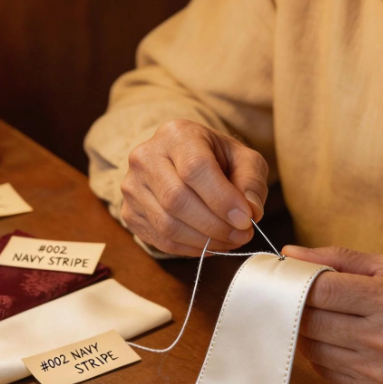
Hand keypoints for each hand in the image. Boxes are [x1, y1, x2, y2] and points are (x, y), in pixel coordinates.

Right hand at [120, 119, 268, 255]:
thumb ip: (251, 181)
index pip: (194, 168)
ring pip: (167, 225)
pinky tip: (211, 243)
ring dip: (205, 241)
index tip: (246, 219)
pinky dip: (191, 249)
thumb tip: (251, 211)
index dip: (221, 198)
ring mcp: (133, 187)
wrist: (185, 162)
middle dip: (215, 225)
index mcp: (176, 134)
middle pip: (176, 199)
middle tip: (242, 234)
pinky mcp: (130, 213)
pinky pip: (161, 240)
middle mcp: (146, 157)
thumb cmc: (218, 159)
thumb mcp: (244, 159)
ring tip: (231, 240)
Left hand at [284, 245, 382, 383]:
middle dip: (297, 306)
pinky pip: (326, 372)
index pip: (319, 290)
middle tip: (299, 295)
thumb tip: (291, 253)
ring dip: (306, 332)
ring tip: (321, 316)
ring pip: (312, 349)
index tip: (289, 276)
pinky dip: (322, 353)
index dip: (296, 282)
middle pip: (309, 322)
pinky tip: (337, 339)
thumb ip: (340, 259)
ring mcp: (377, 372)